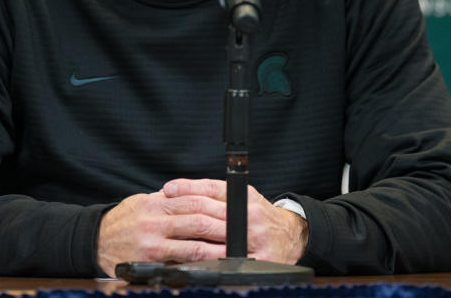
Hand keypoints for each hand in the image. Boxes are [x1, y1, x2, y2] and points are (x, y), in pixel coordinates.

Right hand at [95, 185, 226, 276]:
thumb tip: (202, 199)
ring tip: (235, 249)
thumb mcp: (144, 202)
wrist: (95, 241)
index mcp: (156, 203)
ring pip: (194, 245)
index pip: (194, 200)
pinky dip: (200, 264)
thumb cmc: (124, 221)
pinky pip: (180, 263)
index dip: (218, 205)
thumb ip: (170, 201)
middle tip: (243, 230)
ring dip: (218, 248)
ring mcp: (152, 244)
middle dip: (224, 226)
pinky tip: (213, 264)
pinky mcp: (151, 263)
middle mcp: (154, 222)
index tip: (236, 209)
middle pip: (198, 221)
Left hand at [162, 179, 308, 265]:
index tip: (167, 189)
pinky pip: (229, 261)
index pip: (211, 188)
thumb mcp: (243, 197)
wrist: (290, 235)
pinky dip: (210, 261)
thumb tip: (176, 190)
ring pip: (216, 237)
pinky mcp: (259, 258)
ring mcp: (255, 238)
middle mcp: (250, 215)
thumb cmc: (260, 216)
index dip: (187, 188)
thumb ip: (215, 193)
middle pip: (209, 213)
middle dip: (183, 215)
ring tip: (171, 239)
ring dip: (191, 239)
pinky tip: (194, 261)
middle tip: (160, 217)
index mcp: (244, 197)